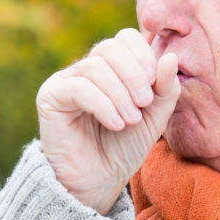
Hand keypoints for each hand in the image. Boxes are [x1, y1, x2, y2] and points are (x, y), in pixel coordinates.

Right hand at [36, 28, 180, 214]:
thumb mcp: (155, 116)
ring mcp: (66, 81)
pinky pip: (78, 87)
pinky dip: (102, 104)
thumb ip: (165, 88)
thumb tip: (169, 56)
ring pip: (95, 67)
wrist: (98, 182)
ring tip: (131, 120)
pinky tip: (115, 124)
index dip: (143, 56)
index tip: (155, 86)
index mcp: (111, 67)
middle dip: (133, 74)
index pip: (126, 38)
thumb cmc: (125, 147)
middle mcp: (86, 69)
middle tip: (144, 103)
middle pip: (110, 47)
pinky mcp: (50, 97)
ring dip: (120, 94)